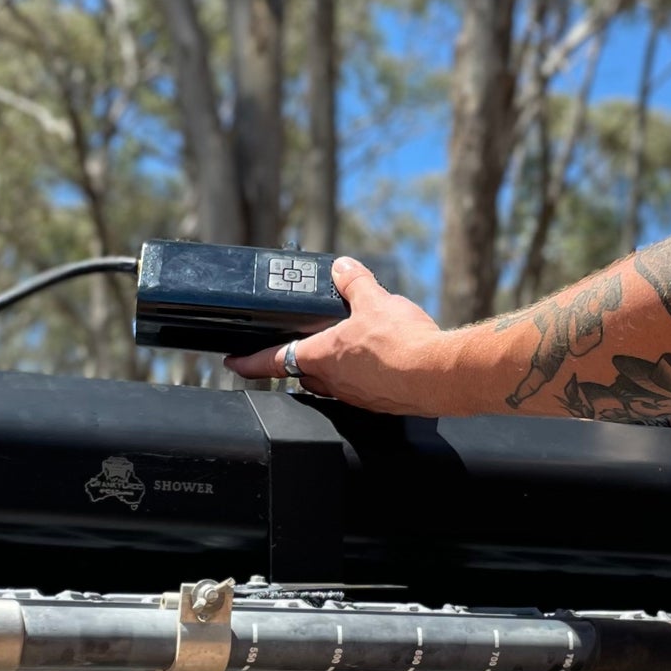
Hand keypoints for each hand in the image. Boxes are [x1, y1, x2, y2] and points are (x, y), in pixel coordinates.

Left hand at [227, 256, 453, 411]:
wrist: (437, 376)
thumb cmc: (401, 344)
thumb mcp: (374, 300)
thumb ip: (355, 283)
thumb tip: (342, 268)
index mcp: (321, 356)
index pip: (270, 361)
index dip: (247, 362)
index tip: (232, 362)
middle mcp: (333, 381)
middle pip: (301, 374)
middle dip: (294, 363)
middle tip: (295, 351)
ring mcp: (356, 396)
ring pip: (330, 384)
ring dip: (331, 370)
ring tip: (343, 352)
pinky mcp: (379, 403)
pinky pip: (359, 389)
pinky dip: (360, 377)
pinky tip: (377, 364)